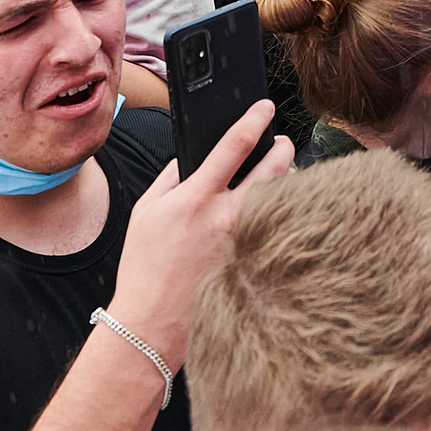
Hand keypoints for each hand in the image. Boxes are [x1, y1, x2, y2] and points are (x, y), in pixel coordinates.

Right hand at [105, 98, 296, 362]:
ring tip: (277, 175)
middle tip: (280, 141)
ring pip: (284, 196)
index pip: (235, 145)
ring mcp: (248, 243)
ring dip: (285, 179)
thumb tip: (193, 155)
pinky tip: (280, 213)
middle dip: (282, 146)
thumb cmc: (145, 267)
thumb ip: (171, 176)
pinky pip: (282, 228)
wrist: (153, 323)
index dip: (254, 119)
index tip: (264, 107)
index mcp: (197, 199)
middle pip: (275, 167)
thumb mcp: (146, 211)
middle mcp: (228, 217)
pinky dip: (283, 215)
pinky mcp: (258, 264)